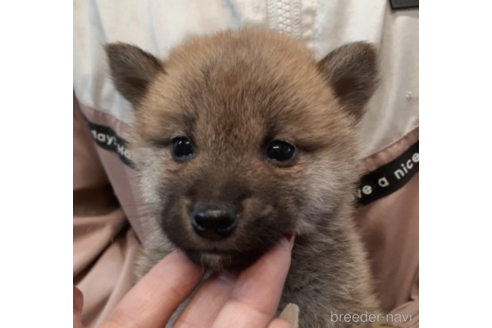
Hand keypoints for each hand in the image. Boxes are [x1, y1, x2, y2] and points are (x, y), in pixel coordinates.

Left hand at [73, 237, 295, 327]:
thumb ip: (66, 319)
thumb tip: (71, 285)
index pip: (154, 299)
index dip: (179, 269)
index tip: (201, 241)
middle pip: (207, 310)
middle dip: (234, 271)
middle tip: (261, 233)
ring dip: (260, 299)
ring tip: (281, 257)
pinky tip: (286, 319)